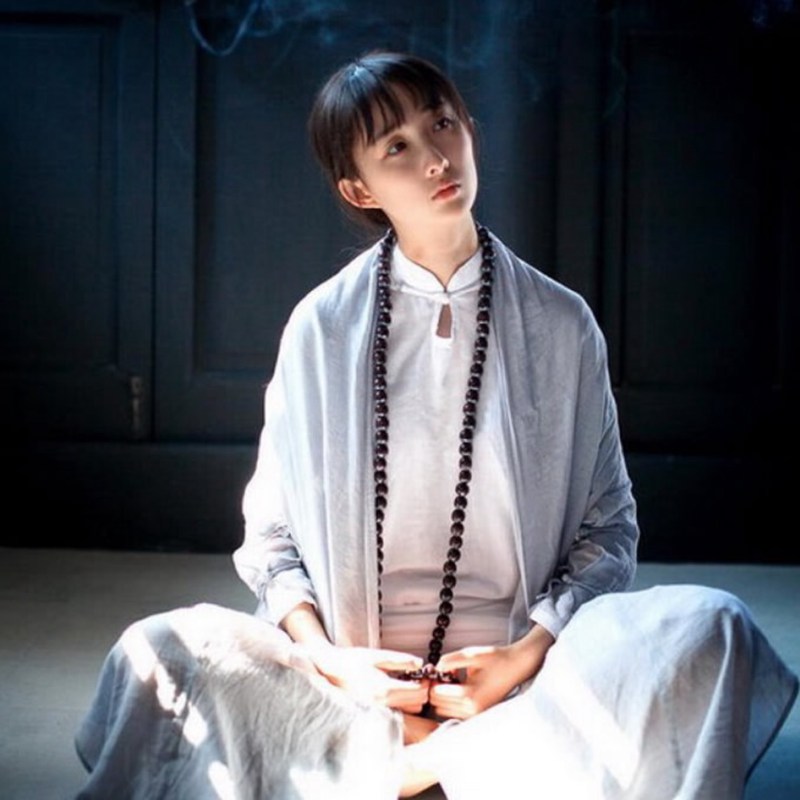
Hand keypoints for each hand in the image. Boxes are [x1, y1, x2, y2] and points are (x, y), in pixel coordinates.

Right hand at [306, 643, 429, 711]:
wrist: (329, 670)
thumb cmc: (351, 661)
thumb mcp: (377, 655)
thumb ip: (400, 659)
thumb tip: (419, 663)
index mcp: (385, 689)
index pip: (419, 693)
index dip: (425, 683)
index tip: (422, 674)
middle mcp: (382, 705)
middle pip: (417, 705)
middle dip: (419, 691)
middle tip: (414, 678)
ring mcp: (377, 713)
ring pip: (408, 713)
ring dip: (411, 700)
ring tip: (402, 685)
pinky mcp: (372, 715)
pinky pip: (395, 714)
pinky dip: (400, 706)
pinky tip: (393, 693)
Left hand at [428, 625, 554, 719]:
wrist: (518, 666)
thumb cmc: (497, 659)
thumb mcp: (471, 654)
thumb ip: (450, 660)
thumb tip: (437, 667)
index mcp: (470, 696)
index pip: (437, 694)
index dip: (433, 680)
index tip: (436, 670)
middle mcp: (472, 710)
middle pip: (437, 704)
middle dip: (437, 688)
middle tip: (444, 673)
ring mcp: (476, 714)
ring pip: (444, 710)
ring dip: (444, 696)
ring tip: (454, 679)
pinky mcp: (478, 714)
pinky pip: (455, 711)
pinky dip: (452, 700)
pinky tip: (461, 686)